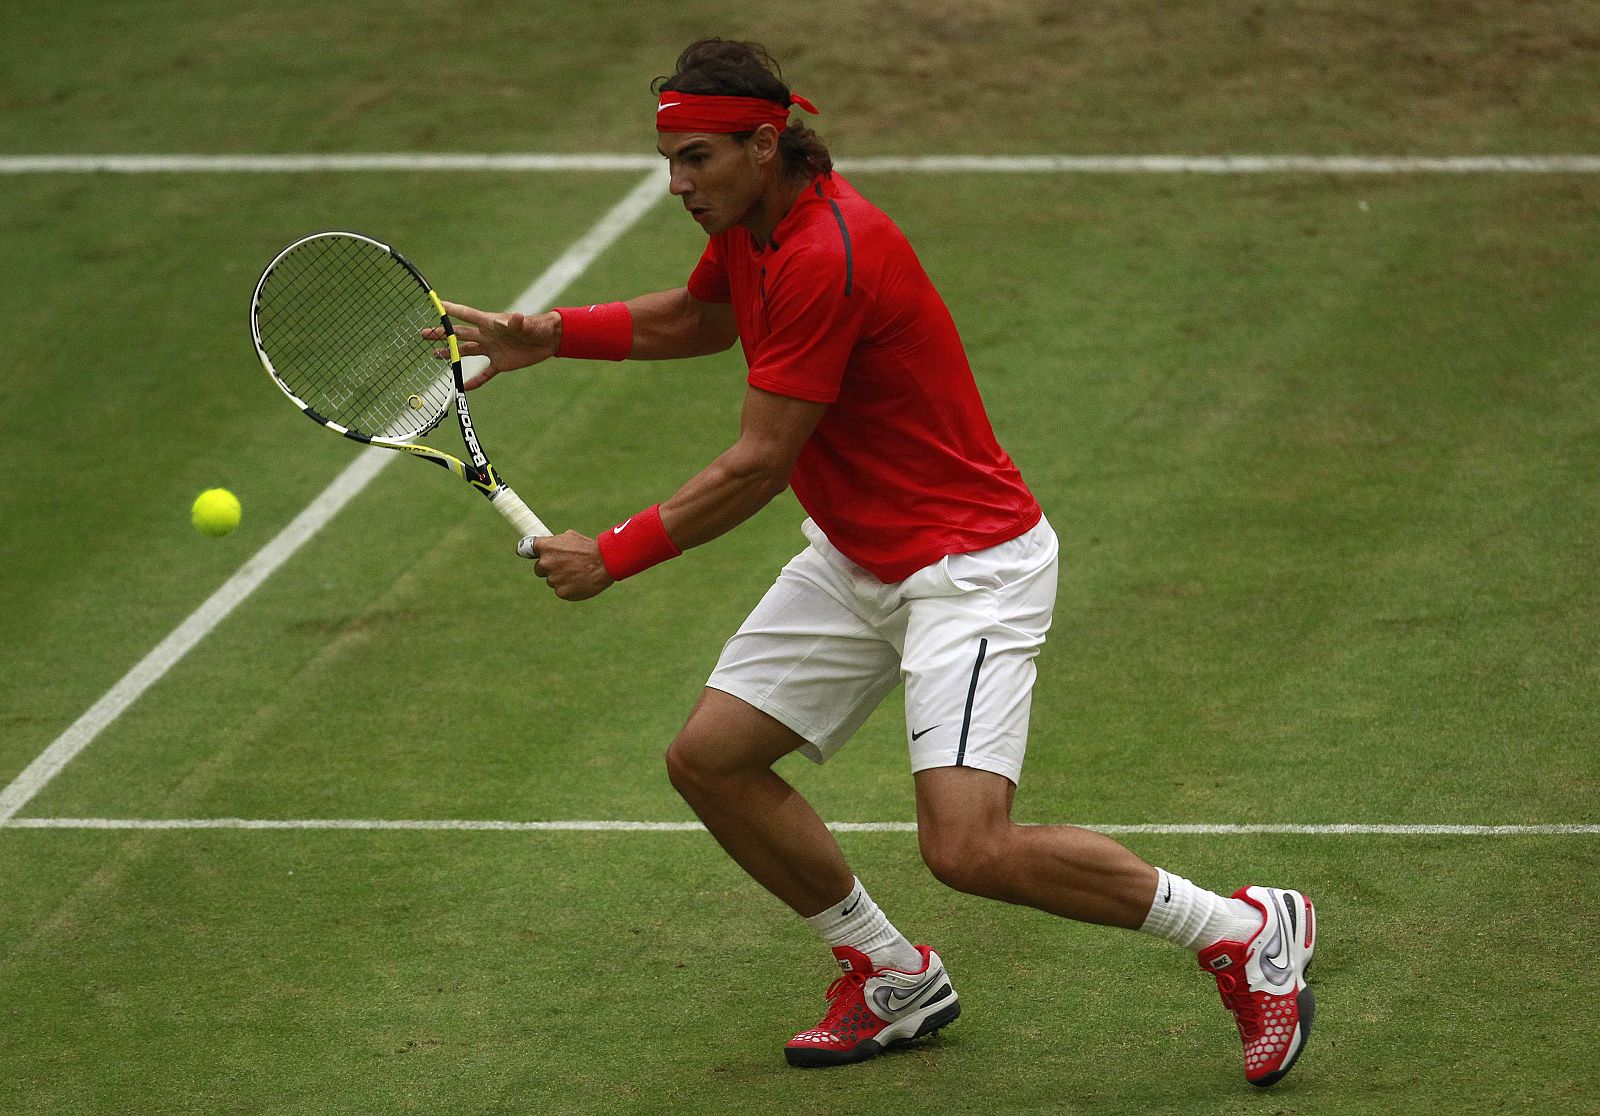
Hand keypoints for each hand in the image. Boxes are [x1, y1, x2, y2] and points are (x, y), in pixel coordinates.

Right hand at [422, 302, 560, 389]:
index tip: (435, 303)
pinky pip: (484, 373)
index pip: (466, 315)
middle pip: (460, 334)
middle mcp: (487, 335)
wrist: (549, 340)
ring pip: (466, 351)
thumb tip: (516, 318)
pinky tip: (462, 386)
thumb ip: (518, 323)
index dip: (451, 309)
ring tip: (434, 354)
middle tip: (424, 333)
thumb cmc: (537, 327)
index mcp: (490, 323)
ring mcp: (492, 349)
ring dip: (451, 353)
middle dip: (442, 334)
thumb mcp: (527, 325)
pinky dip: (474, 381)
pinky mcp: (500, 363)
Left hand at [520, 530, 613, 600]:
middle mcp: (545, 563)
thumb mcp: (570, 537)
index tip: (527, 553)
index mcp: (545, 547)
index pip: (524, 549)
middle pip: (538, 569)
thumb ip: (555, 543)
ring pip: (551, 580)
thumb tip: (548, 545)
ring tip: (577, 572)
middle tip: (565, 564)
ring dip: (561, 577)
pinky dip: (568, 587)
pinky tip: (579, 581)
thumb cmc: (589, 548)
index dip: (527, 552)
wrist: (605, 563)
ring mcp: (552, 579)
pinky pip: (560, 590)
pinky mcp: (561, 592)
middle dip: (549, 567)